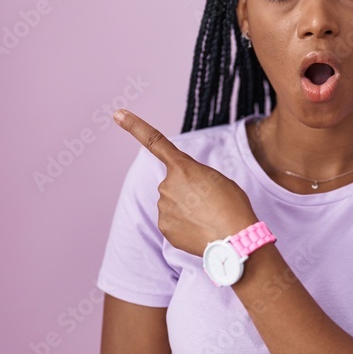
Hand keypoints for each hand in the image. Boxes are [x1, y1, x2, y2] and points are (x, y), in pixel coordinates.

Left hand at [114, 109, 258, 256]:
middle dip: (186, 191)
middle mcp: (167, 185)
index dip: (134, 126)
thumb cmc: (232, 206)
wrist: (234, 239)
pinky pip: (172, 222)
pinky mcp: (164, 228)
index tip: (118, 114)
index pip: (155, 141)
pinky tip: (200, 229)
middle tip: (208, 203)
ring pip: (171, 204)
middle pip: (172, 184)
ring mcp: (163, 208)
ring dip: (186, 209)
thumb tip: (182, 193)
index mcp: (183, 167)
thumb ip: (195, 178)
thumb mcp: (218, 180)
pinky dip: (184, 225)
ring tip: (207, 218)